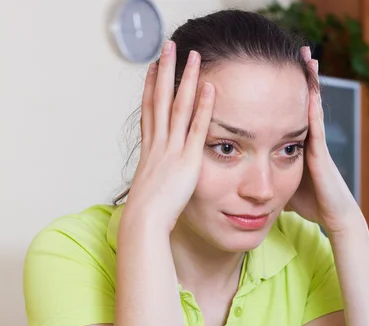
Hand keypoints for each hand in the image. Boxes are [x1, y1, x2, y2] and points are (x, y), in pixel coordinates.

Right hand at [124, 42, 214, 231]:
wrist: (145, 220)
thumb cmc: (147, 214)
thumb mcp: (150, 191)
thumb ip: (157, 180)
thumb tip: (157, 184)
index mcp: (149, 151)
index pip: (150, 112)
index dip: (151, 88)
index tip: (153, 68)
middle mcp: (158, 144)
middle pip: (161, 99)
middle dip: (165, 71)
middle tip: (168, 47)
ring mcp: (172, 149)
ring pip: (178, 106)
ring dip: (185, 78)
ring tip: (192, 55)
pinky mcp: (188, 159)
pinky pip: (197, 127)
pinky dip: (203, 107)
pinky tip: (209, 87)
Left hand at [286, 47, 361, 235]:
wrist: (333, 216)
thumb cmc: (310, 203)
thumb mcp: (282, 185)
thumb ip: (269, 176)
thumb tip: (249, 177)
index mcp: (297, 144)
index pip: (288, 112)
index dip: (283, 91)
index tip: (275, 68)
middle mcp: (308, 139)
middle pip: (302, 101)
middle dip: (299, 76)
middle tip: (297, 49)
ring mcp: (316, 144)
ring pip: (312, 106)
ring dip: (310, 81)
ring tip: (306, 55)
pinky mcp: (321, 153)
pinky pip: (316, 125)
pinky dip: (313, 106)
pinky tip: (310, 88)